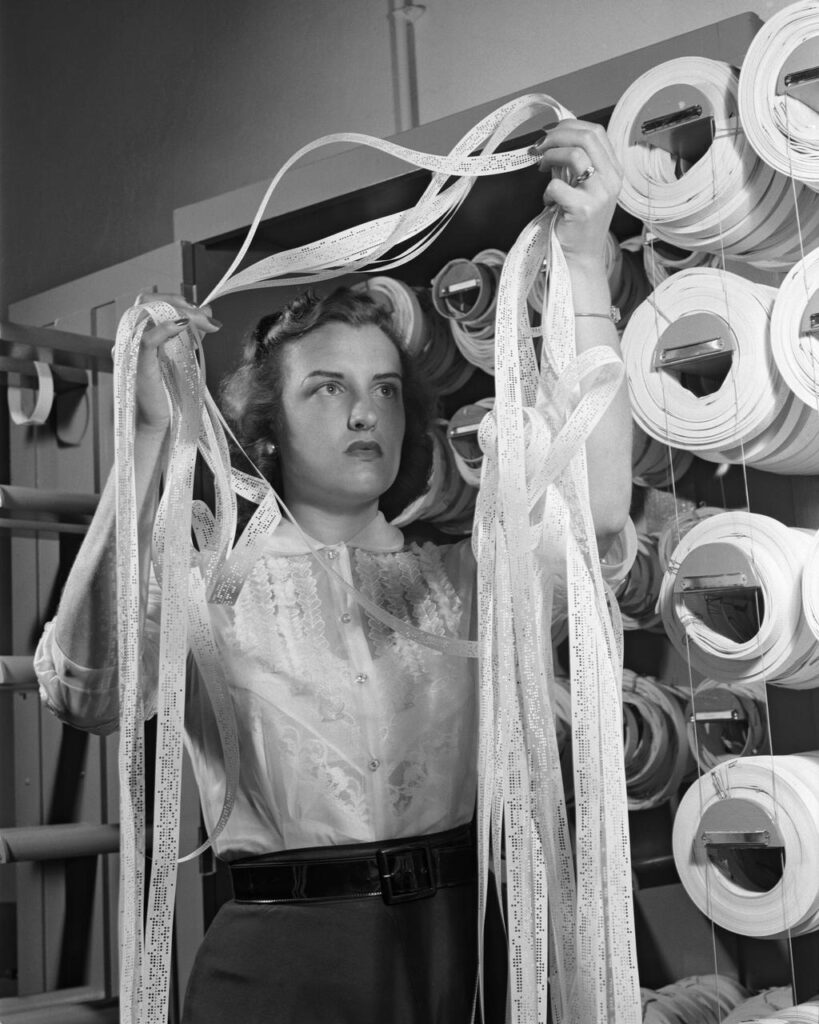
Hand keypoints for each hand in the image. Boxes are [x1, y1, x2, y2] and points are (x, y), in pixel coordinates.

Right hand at [130, 292, 220, 432]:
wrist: (161, 422)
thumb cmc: (170, 393)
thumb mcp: (185, 355)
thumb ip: (192, 333)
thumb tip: (208, 313)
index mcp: (140, 334)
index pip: (152, 302)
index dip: (178, 301)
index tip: (203, 312)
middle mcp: (131, 337)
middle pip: (147, 300)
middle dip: (180, 303)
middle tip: (205, 316)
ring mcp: (131, 349)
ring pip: (147, 313)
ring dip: (179, 312)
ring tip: (203, 322)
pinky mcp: (137, 364)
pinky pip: (147, 338)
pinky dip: (166, 328)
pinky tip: (183, 326)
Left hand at [529, 119, 622, 273]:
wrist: (580, 258)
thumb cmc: (576, 223)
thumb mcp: (580, 188)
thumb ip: (571, 166)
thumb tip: (551, 142)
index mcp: (613, 171)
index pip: (596, 132)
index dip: (569, 126)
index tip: (549, 135)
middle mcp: (611, 180)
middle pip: (587, 137)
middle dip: (557, 136)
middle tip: (539, 146)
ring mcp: (600, 194)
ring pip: (574, 155)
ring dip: (550, 156)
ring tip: (541, 167)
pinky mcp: (584, 209)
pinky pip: (558, 187)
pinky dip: (547, 191)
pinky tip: (548, 202)